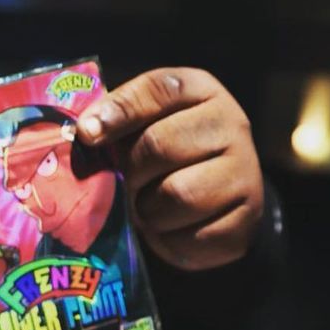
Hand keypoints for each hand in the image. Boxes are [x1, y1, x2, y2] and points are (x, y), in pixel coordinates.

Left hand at [77, 67, 263, 269]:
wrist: (222, 201)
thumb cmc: (171, 157)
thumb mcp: (147, 128)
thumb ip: (118, 123)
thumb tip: (84, 132)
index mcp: (201, 92)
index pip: (158, 89)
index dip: (118, 111)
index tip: (87, 134)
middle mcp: (230, 124)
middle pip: (159, 146)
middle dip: (132, 172)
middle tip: (128, 184)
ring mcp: (244, 171)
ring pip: (177, 195)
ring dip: (149, 211)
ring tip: (149, 208)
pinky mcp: (246, 217)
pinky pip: (193, 235)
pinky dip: (170, 240)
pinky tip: (171, 230)